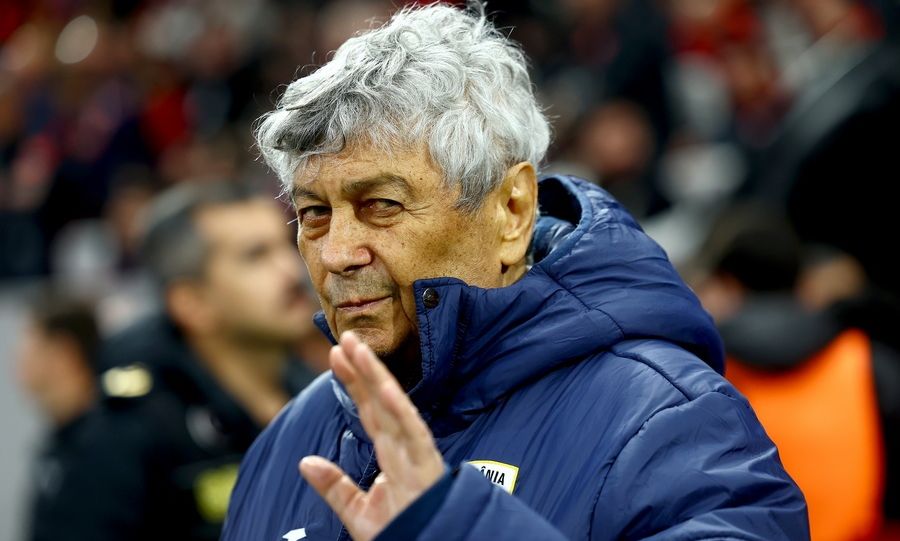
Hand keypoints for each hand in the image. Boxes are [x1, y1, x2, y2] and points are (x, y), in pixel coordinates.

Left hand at [299, 331, 444, 540]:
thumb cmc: (403, 534)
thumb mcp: (358, 514)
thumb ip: (334, 487)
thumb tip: (304, 462)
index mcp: (390, 456)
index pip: (368, 411)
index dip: (353, 383)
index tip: (336, 355)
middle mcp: (404, 449)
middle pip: (380, 402)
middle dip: (363, 369)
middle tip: (344, 338)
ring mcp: (417, 456)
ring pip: (395, 409)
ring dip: (377, 378)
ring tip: (359, 350)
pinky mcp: (427, 468)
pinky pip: (414, 434)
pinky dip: (401, 410)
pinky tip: (385, 388)